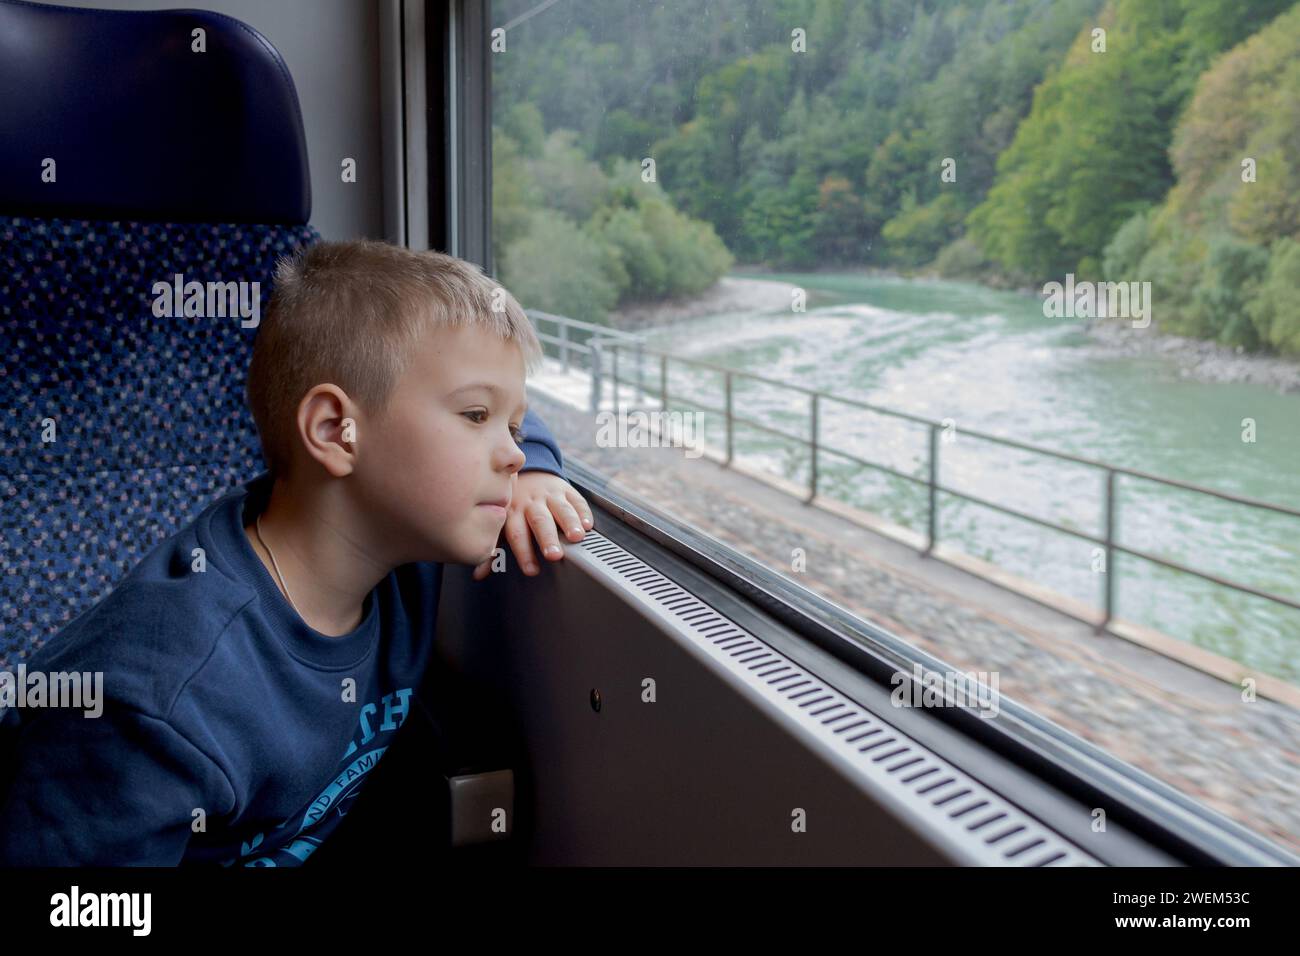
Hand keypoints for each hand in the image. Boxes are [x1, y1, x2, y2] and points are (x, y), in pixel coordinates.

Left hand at [472, 471, 594, 580]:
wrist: (526, 472)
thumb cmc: (513, 505)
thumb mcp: (501, 523)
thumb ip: (492, 548)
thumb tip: (479, 574)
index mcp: (512, 512)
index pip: (517, 534)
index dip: (524, 553)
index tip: (532, 570)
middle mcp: (531, 503)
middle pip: (539, 521)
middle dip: (547, 538)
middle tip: (554, 555)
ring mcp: (549, 495)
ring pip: (560, 508)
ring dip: (570, 523)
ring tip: (577, 537)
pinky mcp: (565, 489)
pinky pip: (576, 499)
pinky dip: (583, 511)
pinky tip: (588, 524)